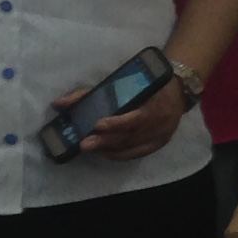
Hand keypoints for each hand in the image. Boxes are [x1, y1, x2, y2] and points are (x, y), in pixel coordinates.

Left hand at [63, 76, 188, 163]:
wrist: (178, 91)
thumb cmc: (146, 83)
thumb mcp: (123, 83)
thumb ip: (90, 93)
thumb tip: (59, 104)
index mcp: (155, 103)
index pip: (136, 117)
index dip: (118, 123)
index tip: (98, 124)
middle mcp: (161, 122)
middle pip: (131, 135)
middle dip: (107, 140)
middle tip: (85, 144)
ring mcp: (161, 135)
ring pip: (133, 146)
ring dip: (110, 149)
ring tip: (91, 149)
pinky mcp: (159, 143)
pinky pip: (138, 153)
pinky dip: (120, 155)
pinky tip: (105, 153)